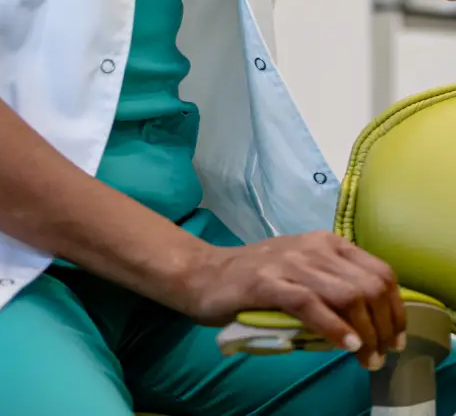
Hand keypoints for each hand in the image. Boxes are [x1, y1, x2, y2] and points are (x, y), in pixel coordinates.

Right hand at [180, 231, 405, 370]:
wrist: (204, 274)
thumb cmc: (255, 279)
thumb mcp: (302, 272)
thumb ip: (332, 286)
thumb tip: (370, 321)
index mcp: (325, 242)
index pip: (379, 271)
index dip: (396, 308)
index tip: (396, 338)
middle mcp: (313, 247)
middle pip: (370, 285)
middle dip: (385, 324)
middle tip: (383, 354)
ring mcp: (290, 263)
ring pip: (348, 295)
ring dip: (366, 333)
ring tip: (368, 357)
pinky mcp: (268, 282)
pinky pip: (312, 304)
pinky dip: (335, 328)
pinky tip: (347, 345)